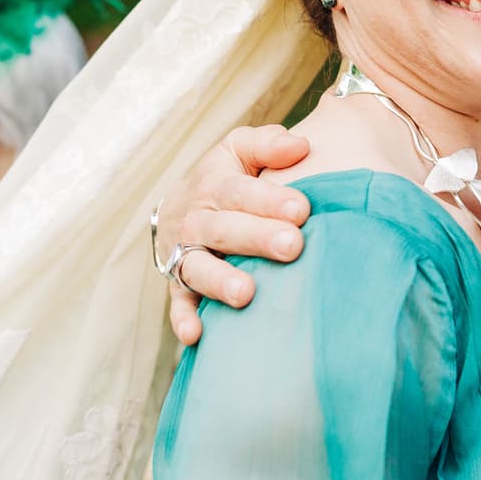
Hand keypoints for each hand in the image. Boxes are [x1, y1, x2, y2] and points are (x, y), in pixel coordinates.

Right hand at [157, 125, 312, 344]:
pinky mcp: (178, 285)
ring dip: (220, 281)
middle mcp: (196, 221)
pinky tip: (196, 335)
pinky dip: (184, 319)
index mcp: (214, 185)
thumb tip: (301, 145)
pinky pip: (178, 303)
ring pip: (199, 268)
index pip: (241, 191)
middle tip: (292, 246)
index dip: (269, 199)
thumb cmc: (226, 178)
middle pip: (224, 230)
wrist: (179, 208)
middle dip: (257, 238)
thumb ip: (267, 144)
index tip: (302, 209)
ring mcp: (184, 254)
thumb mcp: (239, 150)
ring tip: (246, 293)